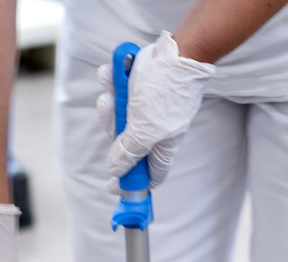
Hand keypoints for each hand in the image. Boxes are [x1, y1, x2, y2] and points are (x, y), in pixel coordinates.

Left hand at [95, 31, 214, 192]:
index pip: (148, 176)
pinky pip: (117, 90)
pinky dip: (112, 81)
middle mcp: (153, 131)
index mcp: (160, 148)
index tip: (112, 186)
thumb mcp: (144, 131)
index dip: (131, 183)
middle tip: (113, 112)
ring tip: (112, 89)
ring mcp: (146, 109)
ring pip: (118, 116)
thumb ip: (128, 153)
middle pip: (125, 145)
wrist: (177, 51)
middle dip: (113, 129)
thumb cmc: (166, 92)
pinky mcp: (139, 88)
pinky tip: (112, 73)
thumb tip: (115, 170)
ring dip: (110, 102)